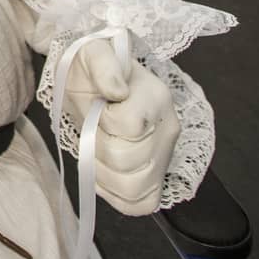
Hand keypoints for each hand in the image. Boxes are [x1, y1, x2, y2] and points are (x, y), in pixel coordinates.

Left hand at [62, 37, 179, 215]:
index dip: (102, 123)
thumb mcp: (90, 55)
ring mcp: (165, 155)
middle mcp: (168, 128)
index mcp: (155, 96)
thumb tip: (116, 90)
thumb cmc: (92, 71)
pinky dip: (116, 195)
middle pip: (127, 162)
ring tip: (98, 152)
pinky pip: (141, 204)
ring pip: (135, 188)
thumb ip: (103, 66)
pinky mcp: (158, 176)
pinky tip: (106, 172)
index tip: (97, 108)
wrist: (95, 83)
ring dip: (105, 175)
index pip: (127, 127)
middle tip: (94, 131)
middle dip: (99, 148)